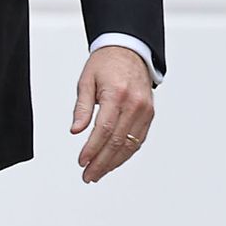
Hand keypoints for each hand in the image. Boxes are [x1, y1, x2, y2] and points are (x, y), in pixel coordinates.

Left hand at [71, 45, 153, 182]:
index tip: (82, 161)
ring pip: (130, 145)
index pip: (104, 130)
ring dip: (114, 162)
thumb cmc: (106, 63)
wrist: (129, 50)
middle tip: (89, 174)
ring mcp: (145, 110)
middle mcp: (134, 104)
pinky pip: (139, 140)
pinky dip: (126, 153)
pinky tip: (114, 161)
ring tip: (98, 172)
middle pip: (118, 142)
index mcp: (117, 94)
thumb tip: (76, 130)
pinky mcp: (150, 114)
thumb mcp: (86, 80)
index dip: (92, 149)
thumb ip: (82, 107)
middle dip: (101, 162)